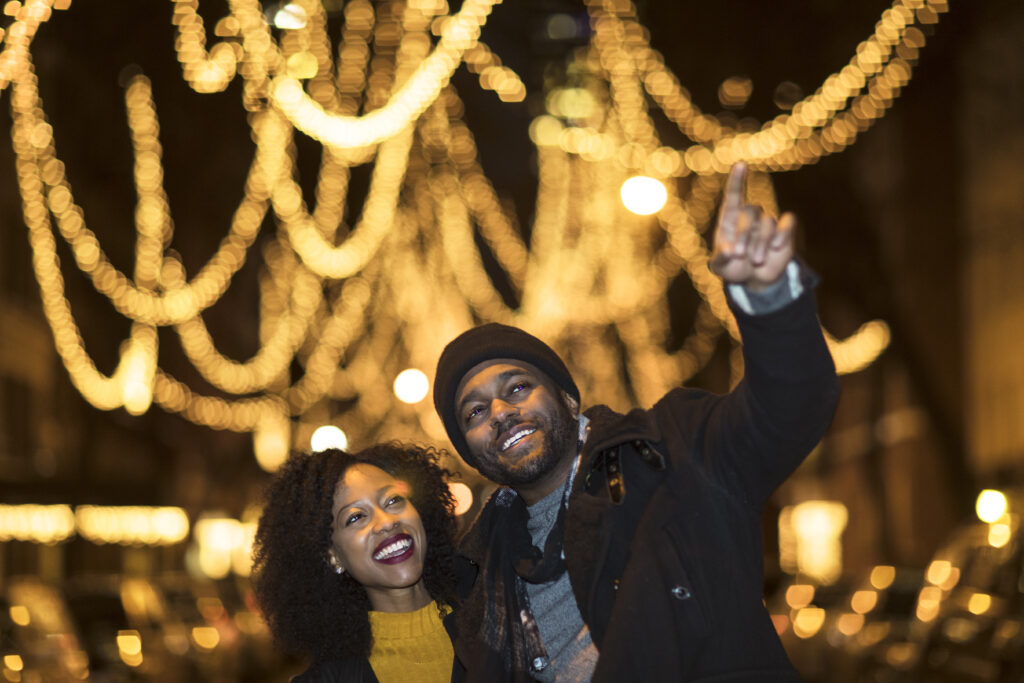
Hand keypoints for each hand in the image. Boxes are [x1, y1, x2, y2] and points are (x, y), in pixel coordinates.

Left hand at [710, 162, 794, 290]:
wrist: (755, 278)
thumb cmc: (733, 267)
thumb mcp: (720, 267)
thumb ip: (720, 259)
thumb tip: (728, 251)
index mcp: (730, 218)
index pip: (734, 195)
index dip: (737, 180)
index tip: (740, 164)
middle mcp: (749, 216)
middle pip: (750, 212)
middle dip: (743, 234)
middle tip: (739, 255)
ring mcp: (768, 222)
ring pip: (767, 222)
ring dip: (760, 243)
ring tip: (756, 261)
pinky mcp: (785, 231)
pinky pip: (788, 222)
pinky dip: (783, 233)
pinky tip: (776, 247)